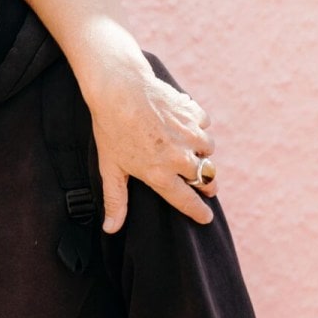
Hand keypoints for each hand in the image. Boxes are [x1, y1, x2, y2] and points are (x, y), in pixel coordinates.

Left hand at [77, 44, 215, 232]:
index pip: (186, 201)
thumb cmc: (110, 128)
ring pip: (208, 151)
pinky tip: (182, 124)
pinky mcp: (194, 114)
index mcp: (160, 174)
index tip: (206, 217)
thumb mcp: (110, 167)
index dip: (198, 212)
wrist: (119, 88)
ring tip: (188, 150)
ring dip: (201, 153)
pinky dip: (197, 127)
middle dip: (206, 184)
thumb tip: (111, 229)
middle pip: (206, 178)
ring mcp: (190, 135)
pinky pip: (204, 126)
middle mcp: (180, 158)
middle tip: (205, 185)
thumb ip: (115, 200)